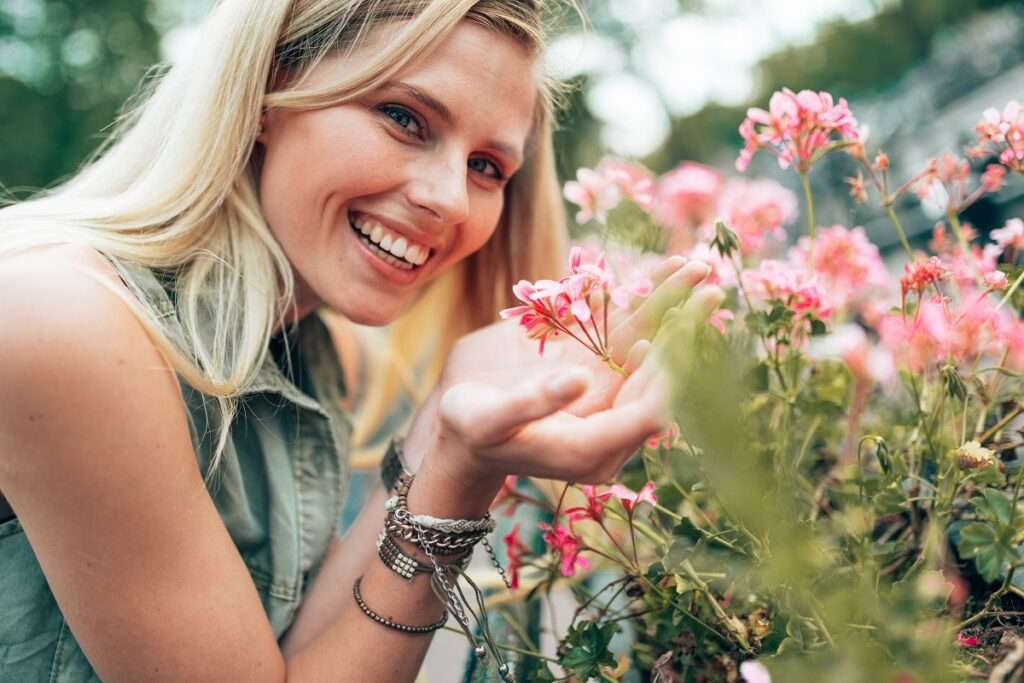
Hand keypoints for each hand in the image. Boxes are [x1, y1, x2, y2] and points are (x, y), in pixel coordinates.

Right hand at [403, 258, 723, 492]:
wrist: (461, 431)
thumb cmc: (469, 431)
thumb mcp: (489, 420)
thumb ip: (533, 403)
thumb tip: (578, 379)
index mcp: (590, 451)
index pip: (644, 415)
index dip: (664, 376)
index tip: (678, 337)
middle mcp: (608, 422)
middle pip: (656, 375)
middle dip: (682, 332)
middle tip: (710, 291)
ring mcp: (603, 392)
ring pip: (645, 346)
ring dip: (672, 308)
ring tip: (699, 268)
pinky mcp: (591, 366)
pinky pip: (622, 331)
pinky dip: (641, 301)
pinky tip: (665, 272)